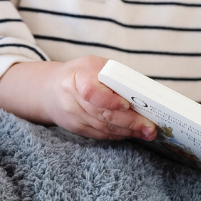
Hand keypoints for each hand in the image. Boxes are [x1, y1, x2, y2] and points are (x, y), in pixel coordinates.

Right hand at [0, 57, 156, 139]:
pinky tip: (132, 133)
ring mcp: (72, 116)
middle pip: (102, 114)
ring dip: (128, 131)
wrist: (50, 90)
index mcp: (76, 77)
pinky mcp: (75, 128)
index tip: (127, 106)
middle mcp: (71, 98)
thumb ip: (114, 76)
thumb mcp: (94, 65)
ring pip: (103, 127)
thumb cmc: (79, 74)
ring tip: (147, 132)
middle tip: (150, 127)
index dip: (110, 101)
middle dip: (130, 122)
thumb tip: (141, 94)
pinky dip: (117, 134)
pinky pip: (99, 134)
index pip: (91, 92)